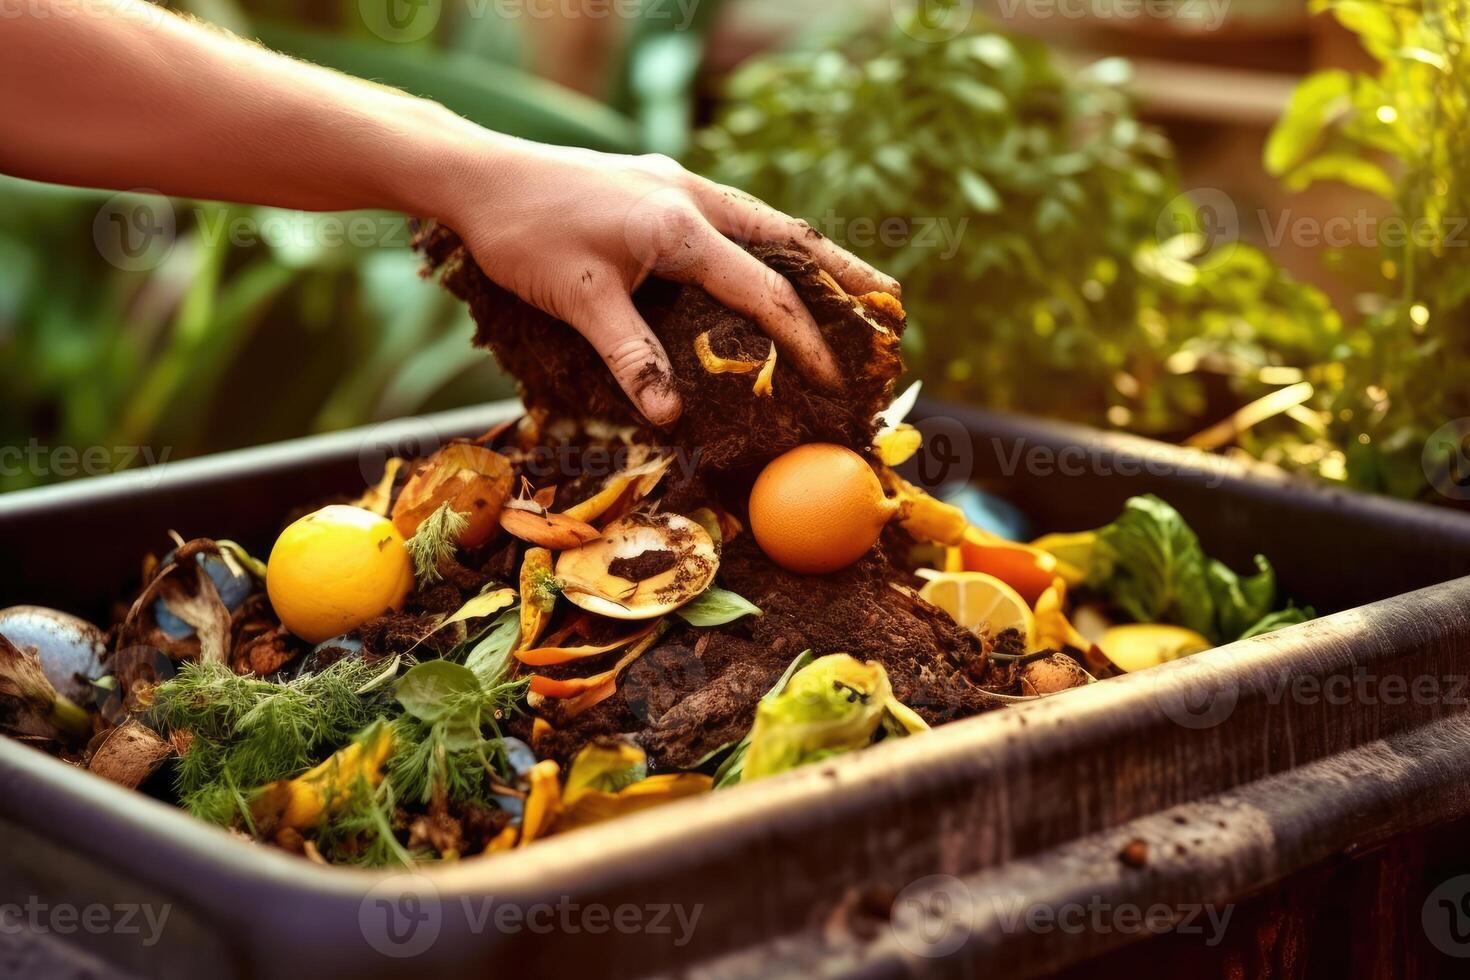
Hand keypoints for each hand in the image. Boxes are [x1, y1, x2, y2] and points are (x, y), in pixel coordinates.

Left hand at [437, 141, 900, 426]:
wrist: (478, 173)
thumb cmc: (524, 235)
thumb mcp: (578, 301)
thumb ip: (631, 356)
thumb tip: (674, 417)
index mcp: (680, 226)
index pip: (762, 291)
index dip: (802, 340)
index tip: (832, 378)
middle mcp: (690, 196)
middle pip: (787, 237)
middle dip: (841, 272)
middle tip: (889, 300)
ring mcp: (676, 185)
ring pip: (761, 220)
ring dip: (805, 252)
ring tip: (846, 279)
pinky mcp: (658, 184)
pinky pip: (730, 214)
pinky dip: (761, 240)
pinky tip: (762, 259)